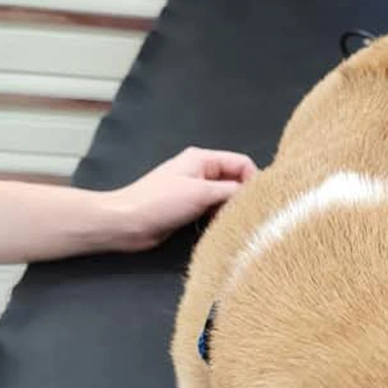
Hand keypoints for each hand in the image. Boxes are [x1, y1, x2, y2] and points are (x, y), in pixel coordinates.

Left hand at [106, 146, 257, 251]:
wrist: (126, 222)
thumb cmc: (160, 202)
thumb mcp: (201, 193)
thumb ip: (231, 190)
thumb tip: (254, 192)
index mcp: (202, 159)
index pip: (241, 163)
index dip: (254, 179)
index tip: (261, 201)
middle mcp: (200, 171)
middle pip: (235, 179)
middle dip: (245, 195)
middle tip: (251, 215)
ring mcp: (194, 190)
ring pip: (226, 196)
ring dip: (232, 208)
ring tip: (238, 223)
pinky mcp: (189, 208)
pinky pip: (214, 209)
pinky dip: (221, 217)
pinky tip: (223, 228)